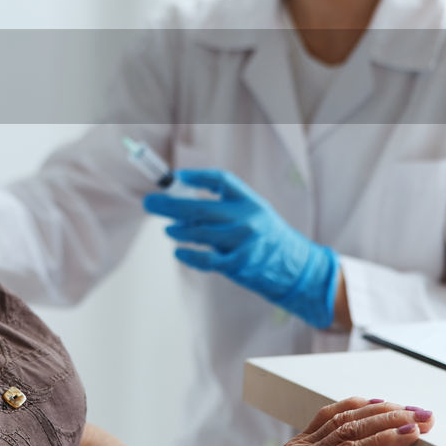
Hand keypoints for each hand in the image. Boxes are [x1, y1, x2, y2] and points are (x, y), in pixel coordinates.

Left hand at [142, 168, 337, 328]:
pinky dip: (188, 255)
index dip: (196, 176)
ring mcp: (242, 242)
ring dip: (178, 230)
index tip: (176, 177)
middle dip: (170, 205)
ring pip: (198, 233)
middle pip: (200, 207)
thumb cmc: (269, 239)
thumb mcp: (256, 214)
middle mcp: (247, 218)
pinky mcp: (237, 264)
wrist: (296, 270)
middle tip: (150, 203)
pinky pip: (204, 258)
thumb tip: (184, 202)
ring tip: (168, 229)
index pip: (221, 180)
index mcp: (251, 201)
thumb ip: (227, 207)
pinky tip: (179, 252)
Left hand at [230, 397, 434, 445]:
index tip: (412, 433)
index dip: (382, 442)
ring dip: (377, 410)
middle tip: (424, 417)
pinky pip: (325, 418)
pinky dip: (352, 408)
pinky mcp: (294, 445)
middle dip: (389, 420)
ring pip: (338, 419)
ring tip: (408, 409)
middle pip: (347, 431)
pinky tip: (372, 405)